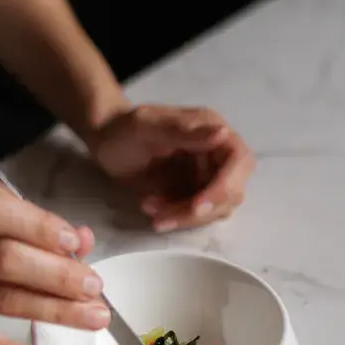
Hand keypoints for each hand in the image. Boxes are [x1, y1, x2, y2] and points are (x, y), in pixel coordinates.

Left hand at [87, 105, 254, 231]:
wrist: (106, 141)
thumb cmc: (124, 128)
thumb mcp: (148, 126)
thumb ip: (185, 130)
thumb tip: (224, 133)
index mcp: (212, 128)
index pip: (239, 160)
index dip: (225, 187)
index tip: (199, 206)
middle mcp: (216, 152)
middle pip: (231, 191)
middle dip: (200, 210)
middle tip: (165, 218)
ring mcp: (207, 174)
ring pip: (214, 209)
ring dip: (184, 216)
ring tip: (148, 207)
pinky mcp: (194, 192)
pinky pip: (196, 215)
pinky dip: (175, 216)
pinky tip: (149, 205)